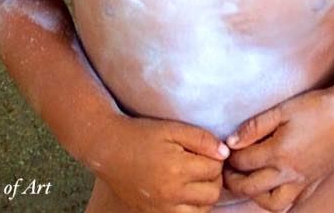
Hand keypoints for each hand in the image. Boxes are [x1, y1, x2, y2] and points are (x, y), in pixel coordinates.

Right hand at [92, 115, 228, 212]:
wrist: (109, 150)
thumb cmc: (143, 135)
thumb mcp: (174, 129)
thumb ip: (202, 139)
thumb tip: (225, 153)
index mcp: (176, 169)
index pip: (215, 169)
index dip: (216, 157)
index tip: (207, 150)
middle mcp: (170, 194)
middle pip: (213, 193)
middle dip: (214, 177)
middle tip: (204, 164)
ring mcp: (161, 209)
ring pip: (202, 210)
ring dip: (205, 195)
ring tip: (196, 178)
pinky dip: (191, 208)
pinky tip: (186, 192)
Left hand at [223, 88, 333, 211]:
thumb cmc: (316, 107)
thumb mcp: (282, 109)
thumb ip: (255, 126)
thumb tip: (231, 141)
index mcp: (278, 153)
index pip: (243, 162)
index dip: (230, 156)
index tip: (226, 150)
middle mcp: (289, 172)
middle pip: (250, 188)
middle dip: (233, 181)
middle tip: (228, 171)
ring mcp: (303, 181)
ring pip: (272, 205)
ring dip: (256, 197)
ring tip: (250, 182)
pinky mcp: (315, 182)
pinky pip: (294, 203)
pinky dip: (280, 200)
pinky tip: (275, 187)